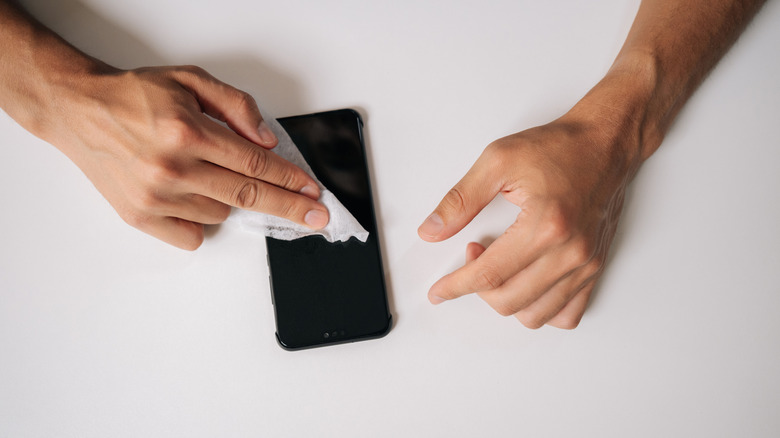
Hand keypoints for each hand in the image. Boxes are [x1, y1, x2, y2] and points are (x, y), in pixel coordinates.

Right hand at [40, 65, 327, 249]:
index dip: (289, 179)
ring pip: (221, 214)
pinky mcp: (139, 217)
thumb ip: (236, 106)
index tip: (312, 191)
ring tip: (205, 172)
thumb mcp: (190, 81)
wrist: (79, 110)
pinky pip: (192, 236)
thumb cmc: (134, 95)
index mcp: (188, 132)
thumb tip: (268, 140)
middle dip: (289, 207)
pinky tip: (191, 196)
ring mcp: (155, 197)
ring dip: (229, 199)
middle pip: (248, 197)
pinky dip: (202, 220)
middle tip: (317, 217)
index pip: (255, 164)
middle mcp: (172, 168)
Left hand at [418, 108, 637, 328]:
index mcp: (546, 226)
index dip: (456, 287)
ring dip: (506, 300)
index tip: (438, 292)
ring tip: (499, 266)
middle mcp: (571, 252)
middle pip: (509, 301)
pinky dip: (540, 310)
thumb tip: (431, 230)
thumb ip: (460, 200)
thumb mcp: (498, 161)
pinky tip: (526, 286)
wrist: (605, 143)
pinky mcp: (596, 267)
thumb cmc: (559, 147)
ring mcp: (587, 264)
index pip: (490, 275)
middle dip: (478, 288)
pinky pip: (567, 315)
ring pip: (535, 315)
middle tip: (472, 254)